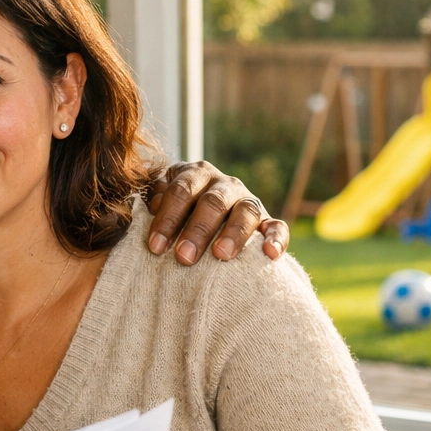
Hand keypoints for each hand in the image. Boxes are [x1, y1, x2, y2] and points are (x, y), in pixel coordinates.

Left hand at [146, 161, 288, 264]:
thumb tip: (153, 205)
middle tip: (184, 257)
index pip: (181, 192)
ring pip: (246, 211)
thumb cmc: (173, 211)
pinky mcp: (267, 221)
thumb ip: (154, 198)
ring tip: (221, 255)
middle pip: (213, 202)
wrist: (201, 216)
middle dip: (197, 230)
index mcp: (196, 174)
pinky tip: (270, 254)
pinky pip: (277, 226)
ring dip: (233, 233)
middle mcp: (224, 184)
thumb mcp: (159, 198)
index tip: (156, 246)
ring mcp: (247, 200)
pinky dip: (276, 239)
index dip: (168, 218)